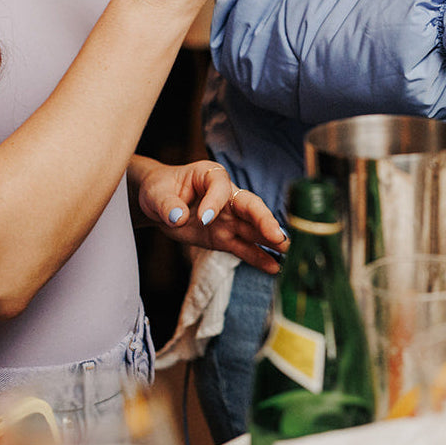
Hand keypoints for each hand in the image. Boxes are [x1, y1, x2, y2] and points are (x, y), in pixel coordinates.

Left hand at [133, 159, 287, 273]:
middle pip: (251, 207)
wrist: (158, 205)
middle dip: (265, 221)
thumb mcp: (156, 193)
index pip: (220, 187)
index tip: (204, 219)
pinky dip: (258, 258)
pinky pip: (244, 248)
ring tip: (288, 252)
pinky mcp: (226, 238)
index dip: (215, 203)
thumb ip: (167, 203)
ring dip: (270, 240)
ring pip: (253, 229)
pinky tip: (274, 268)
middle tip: (277, 235)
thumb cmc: (159, 190)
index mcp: (211, 176)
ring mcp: (230, 219)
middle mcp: (227, 197)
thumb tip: (178, 217)